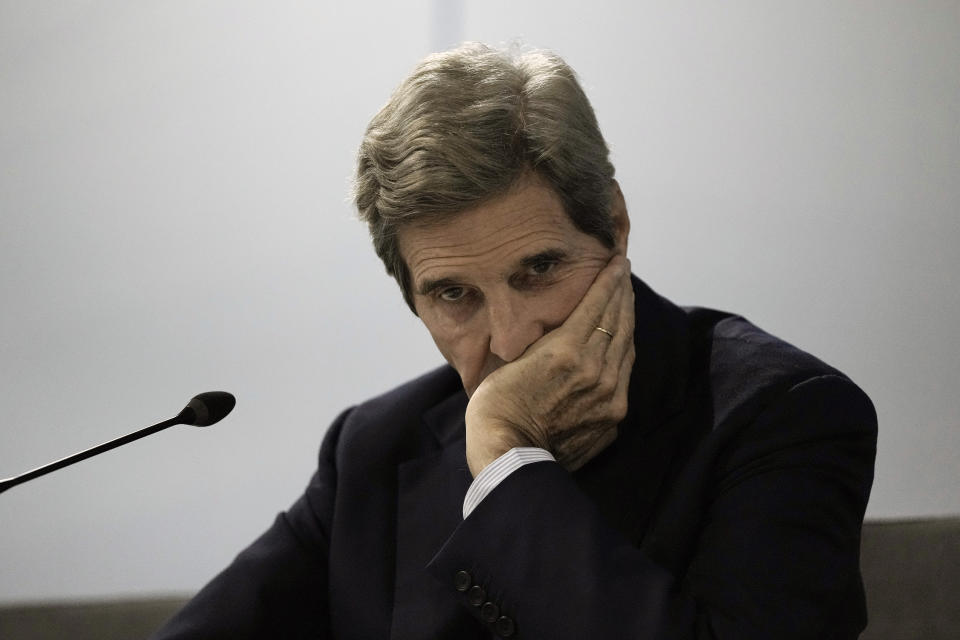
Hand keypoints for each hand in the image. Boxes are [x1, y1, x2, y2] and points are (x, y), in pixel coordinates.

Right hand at [465, 255, 635, 474]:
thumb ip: (542, 341)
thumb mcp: (512, 360)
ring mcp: (608, 394)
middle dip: (622, 293)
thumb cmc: (496, 406)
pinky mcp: (612, 415)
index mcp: (568, 349)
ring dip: (627, 320)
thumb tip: (553, 326)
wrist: (508, 457)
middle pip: (618, 321)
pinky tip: (620, 343)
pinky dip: (623, 352)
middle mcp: (595, 368)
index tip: (618, 261)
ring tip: (625, 301)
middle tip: (624, 273)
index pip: (599, 304)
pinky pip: (624, 375)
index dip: (610, 279)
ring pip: (626, 347)